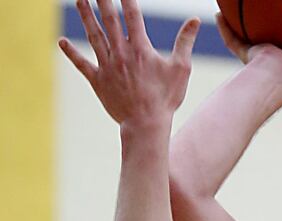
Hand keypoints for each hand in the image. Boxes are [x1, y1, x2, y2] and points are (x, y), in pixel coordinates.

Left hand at [58, 0, 199, 124]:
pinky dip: (71, 53)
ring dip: (86, 16)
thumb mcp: (181, 68)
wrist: (146, 123)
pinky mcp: (98, 81)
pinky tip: (62, 42)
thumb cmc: (166, 97)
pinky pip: (82, 64)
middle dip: (103, 0)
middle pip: (109, 20)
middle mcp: (121, 53)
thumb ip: (185, 42)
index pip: (133, 16)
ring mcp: (107, 66)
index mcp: (141, 49)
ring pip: (94, 36)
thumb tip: (195, 20)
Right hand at [215, 13, 281, 94]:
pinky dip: (227, 27)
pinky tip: (221, 11)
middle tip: (276, 14)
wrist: (272, 79)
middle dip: (276, 28)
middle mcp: (279, 59)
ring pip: (252, 36)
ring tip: (244, 6)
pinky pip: (234, 38)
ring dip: (247, 23)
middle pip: (278, 39)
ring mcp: (261, 56)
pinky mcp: (248, 52)